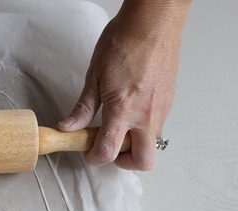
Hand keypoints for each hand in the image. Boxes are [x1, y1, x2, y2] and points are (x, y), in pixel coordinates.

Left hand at [58, 1, 189, 170]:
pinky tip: (130, 112)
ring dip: (135, 144)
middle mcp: (147, 115)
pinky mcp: (169, 101)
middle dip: (125, 162)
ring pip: (152, 143)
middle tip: (109, 149)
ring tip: (117, 127)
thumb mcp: (94, 76)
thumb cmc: (124, 41)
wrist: (153, 21)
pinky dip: (143, 128)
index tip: (87, 151)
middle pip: (143, 161)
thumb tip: (68, 127)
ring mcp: (162, 109)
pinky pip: (158, 126)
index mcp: (124, 110)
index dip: (94, 158)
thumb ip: (83, 108)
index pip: (108, 152)